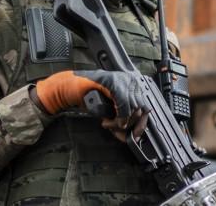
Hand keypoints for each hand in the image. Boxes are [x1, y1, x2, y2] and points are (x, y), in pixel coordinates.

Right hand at [35, 69, 151, 138]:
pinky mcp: (114, 83)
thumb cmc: (88, 98)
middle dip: (129, 126)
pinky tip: (106, 121)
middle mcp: (131, 80)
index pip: (146, 107)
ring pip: (133, 109)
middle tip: (115, 132)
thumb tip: (134, 136)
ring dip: (120, 123)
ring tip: (107, 124)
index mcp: (132, 85)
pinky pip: (124, 106)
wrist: (70, 88)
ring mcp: (123, 80)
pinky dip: (117, 118)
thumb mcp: (110, 110)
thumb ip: (123, 119)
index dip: (140, 125)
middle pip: (141, 110)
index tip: (134, 136)